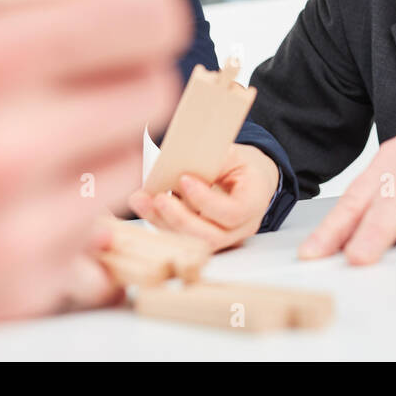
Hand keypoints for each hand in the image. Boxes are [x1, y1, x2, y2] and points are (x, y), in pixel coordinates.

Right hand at [0, 0, 189, 345]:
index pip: (146, 13)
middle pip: (153, 82)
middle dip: (120, 63)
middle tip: (73, 60)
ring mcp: (11, 230)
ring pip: (133, 154)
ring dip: (98, 132)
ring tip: (25, 123)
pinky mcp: (20, 288)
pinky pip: (100, 220)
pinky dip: (70, 197)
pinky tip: (13, 184)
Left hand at [128, 144, 278, 251]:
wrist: (249, 179)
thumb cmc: (241, 166)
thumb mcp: (233, 155)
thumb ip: (212, 160)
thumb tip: (178, 159)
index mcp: (254, 202)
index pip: (232, 212)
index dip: (206, 201)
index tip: (184, 180)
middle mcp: (241, 227)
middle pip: (211, 236)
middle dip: (180, 218)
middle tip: (160, 197)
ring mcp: (224, 238)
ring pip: (192, 241)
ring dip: (163, 222)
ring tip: (141, 200)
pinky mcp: (204, 239)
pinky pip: (181, 238)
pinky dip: (160, 222)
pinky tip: (144, 205)